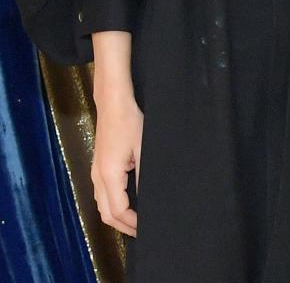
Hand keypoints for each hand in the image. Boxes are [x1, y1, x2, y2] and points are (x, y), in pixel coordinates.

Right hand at [91, 93, 142, 235]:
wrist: (113, 104)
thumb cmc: (129, 122)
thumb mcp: (143, 149)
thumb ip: (143, 176)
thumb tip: (148, 197)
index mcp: (108, 176)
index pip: (118, 211)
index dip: (132, 223)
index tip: (146, 227)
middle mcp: (97, 178)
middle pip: (106, 214)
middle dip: (122, 226)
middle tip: (141, 230)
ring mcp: (95, 172)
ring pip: (102, 205)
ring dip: (116, 217)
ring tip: (135, 220)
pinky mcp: (98, 167)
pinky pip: (102, 194)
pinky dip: (112, 205)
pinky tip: (126, 203)